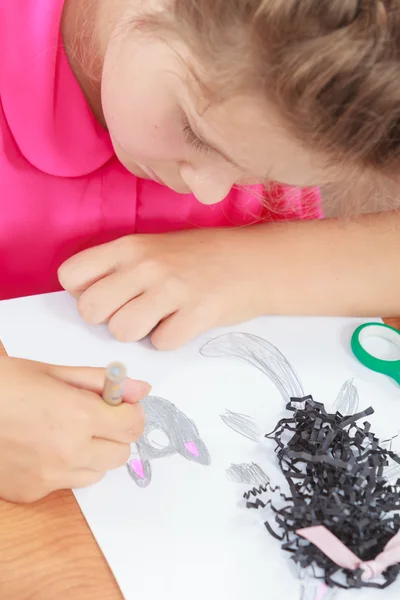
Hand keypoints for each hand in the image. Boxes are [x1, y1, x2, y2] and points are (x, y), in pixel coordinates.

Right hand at [0, 356, 148, 502]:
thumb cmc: (6, 384)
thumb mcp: (57, 373)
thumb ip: (103, 382)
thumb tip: (141, 389)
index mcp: (79, 416)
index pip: (133, 426)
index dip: (130, 413)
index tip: (119, 406)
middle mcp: (68, 452)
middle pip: (120, 453)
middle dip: (113, 434)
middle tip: (91, 417)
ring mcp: (49, 477)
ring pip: (97, 473)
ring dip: (92, 455)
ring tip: (63, 433)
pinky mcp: (31, 492)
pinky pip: (66, 485)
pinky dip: (64, 470)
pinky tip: (41, 449)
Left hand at [58, 228, 260, 349]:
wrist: (254, 261)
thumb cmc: (199, 257)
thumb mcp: (153, 247)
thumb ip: (118, 268)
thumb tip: (87, 299)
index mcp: (129, 246)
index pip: (71, 275)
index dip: (83, 293)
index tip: (106, 296)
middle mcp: (145, 265)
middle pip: (90, 310)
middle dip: (107, 319)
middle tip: (132, 312)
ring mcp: (172, 288)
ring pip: (122, 331)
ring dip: (138, 333)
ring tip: (159, 319)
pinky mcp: (197, 313)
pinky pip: (162, 343)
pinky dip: (170, 340)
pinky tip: (183, 323)